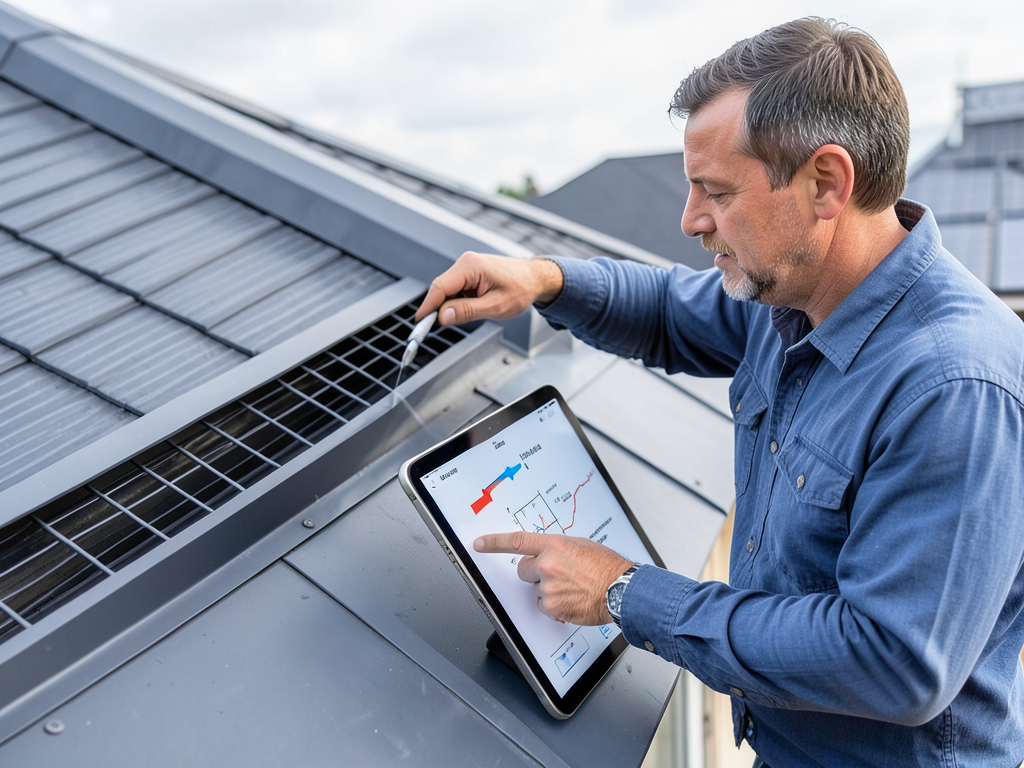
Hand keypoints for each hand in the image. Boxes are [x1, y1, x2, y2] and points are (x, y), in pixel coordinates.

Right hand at [414, 252, 563, 325]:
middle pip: (441, 288)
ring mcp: (467, 267)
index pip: (440, 287)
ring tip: (477, 311)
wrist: (535, 278)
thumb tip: (442, 317)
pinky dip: (459, 301)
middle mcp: (466, 262)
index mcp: (471, 266)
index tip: (419, 322)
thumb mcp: (495, 306)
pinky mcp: (470, 273)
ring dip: (452, 305)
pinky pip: (456, 289)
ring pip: (448, 290)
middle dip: (438, 308)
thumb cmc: (521, 289)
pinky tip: (474, 306)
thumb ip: (467, 311)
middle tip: (438, 327)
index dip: (427, 306)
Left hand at [474, 531, 632, 624]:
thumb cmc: (607, 567)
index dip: (494, 543)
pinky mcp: (553, 607)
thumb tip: (545, 553)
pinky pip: (544, 606)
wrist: (621, 590)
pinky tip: (572, 599)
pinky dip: (555, 606)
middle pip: (522, 570)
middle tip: (554, 574)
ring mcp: (549, 587)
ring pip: (535, 589)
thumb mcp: (580, 546)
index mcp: (554, 545)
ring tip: (572, 587)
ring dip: (548, 590)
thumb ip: (557, 548)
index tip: (480, 543)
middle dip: (533, 573)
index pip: (517, 541)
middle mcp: (548, 565)